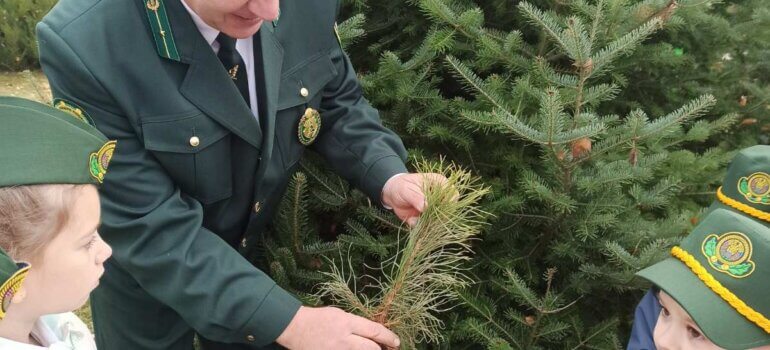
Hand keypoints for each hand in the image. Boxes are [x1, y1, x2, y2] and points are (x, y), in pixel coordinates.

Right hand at [275, 306, 399, 349]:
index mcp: (347, 323)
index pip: (374, 331)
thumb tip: (373, 334)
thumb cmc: (318, 318)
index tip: (396, 341)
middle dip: (382, 349)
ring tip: (373, 349)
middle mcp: (344, 339)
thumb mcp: (339, 314)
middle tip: (388, 348)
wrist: (295, 328)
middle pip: (372, 348)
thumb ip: (356, 323)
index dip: (388, 337)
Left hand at [381, 173, 447, 225]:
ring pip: (440, 220)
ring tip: (414, 217)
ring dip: (427, 222)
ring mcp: (436, 208)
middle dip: (435, 216)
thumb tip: (425, 207)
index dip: (447, 203)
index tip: (433, 207)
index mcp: (440, 183)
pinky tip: (411, 219)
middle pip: (449, 210)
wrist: (392, 194)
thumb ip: (416, 197)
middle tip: (421, 215)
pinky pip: (429, 225)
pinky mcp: (429, 217)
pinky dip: (420, 225)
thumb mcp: (406, 189)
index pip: (453, 194)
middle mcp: (441, 197)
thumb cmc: (401, 186)